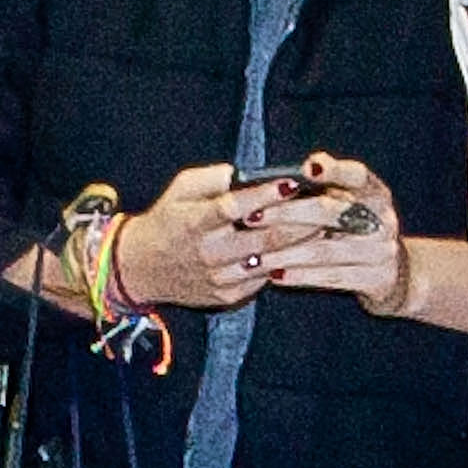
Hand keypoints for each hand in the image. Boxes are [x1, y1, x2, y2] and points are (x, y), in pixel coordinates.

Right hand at [113, 160, 335, 312]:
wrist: (142, 268)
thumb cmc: (167, 219)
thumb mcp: (179, 189)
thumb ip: (209, 178)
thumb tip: (239, 172)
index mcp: (195, 222)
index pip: (234, 207)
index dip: (265, 195)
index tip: (292, 182)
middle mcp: (208, 253)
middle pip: (262, 239)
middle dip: (297, 223)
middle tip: (325, 207)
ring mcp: (219, 277)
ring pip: (269, 262)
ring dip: (299, 246)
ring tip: (324, 229)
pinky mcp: (227, 295)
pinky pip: (262, 280)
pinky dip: (285, 265)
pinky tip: (305, 252)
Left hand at [251, 153, 411, 315]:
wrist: (394, 276)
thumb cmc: (356, 233)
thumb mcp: (349, 207)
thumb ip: (323, 191)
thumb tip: (276, 180)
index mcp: (375, 193)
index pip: (356, 175)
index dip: (333, 170)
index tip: (307, 166)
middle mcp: (383, 218)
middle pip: (330, 212)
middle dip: (286, 214)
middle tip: (251, 217)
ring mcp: (382, 251)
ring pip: (325, 251)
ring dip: (285, 254)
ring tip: (255, 257)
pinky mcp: (377, 279)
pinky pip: (331, 278)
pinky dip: (300, 277)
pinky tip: (275, 276)